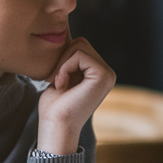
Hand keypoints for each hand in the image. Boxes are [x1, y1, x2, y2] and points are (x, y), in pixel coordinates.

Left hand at [38, 37, 115, 153]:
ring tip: (59, 83)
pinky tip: (62, 85)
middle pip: (81, 42)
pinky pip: (79, 54)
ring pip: (80, 45)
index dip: (62, 58)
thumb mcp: (61, 76)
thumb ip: (68, 59)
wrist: (56, 126)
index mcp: (99, 73)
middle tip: (55, 80)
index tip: (55, 80)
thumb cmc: (55, 106)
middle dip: (62, 58)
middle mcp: (108, 73)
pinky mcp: (104, 75)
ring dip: (62, 63)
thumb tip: (64, 36)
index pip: (79, 46)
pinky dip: (64, 67)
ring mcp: (108, 74)